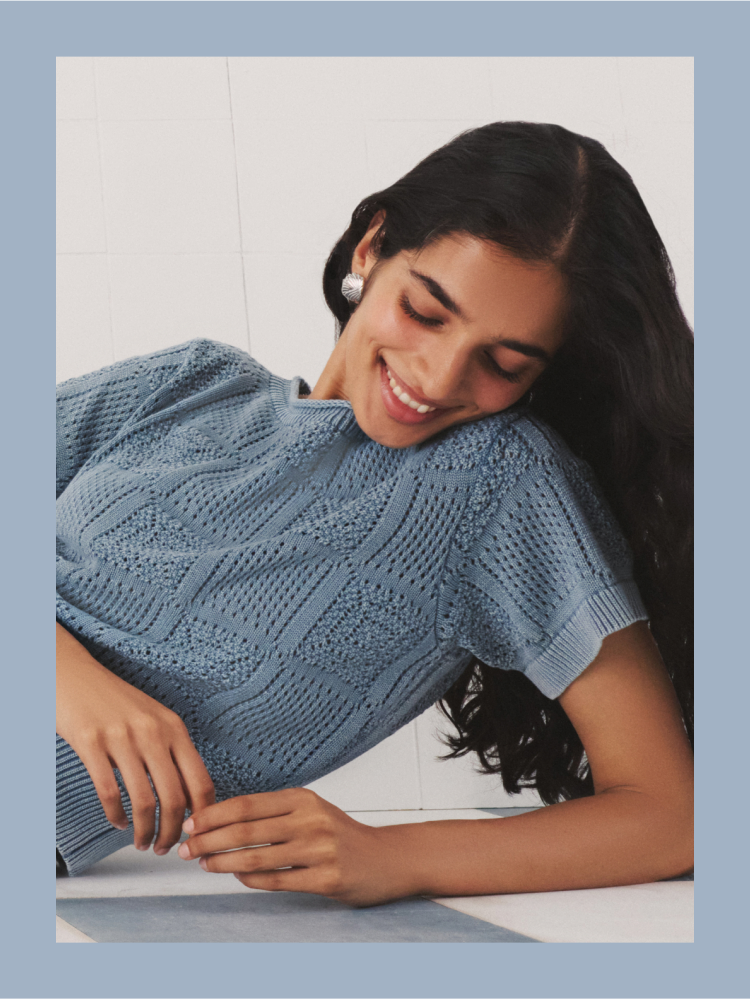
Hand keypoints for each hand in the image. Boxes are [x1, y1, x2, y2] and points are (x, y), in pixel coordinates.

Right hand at [56, 623, 214, 853]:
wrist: (74, 676)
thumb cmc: (115, 702)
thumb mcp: (154, 718)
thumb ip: (171, 750)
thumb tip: (188, 796)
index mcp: (174, 728)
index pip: (201, 781)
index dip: (202, 815)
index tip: (196, 833)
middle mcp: (153, 732)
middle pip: (175, 798)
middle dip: (172, 833)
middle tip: (166, 849)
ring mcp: (122, 738)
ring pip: (144, 801)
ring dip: (146, 832)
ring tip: (143, 843)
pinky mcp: (91, 744)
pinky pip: (110, 793)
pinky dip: (117, 816)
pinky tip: (119, 822)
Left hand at [177, 788, 414, 906]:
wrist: (387, 858)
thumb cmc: (341, 834)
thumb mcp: (311, 810)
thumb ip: (273, 813)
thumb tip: (221, 820)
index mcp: (303, 798)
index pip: (247, 804)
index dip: (213, 814)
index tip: (190, 823)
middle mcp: (311, 820)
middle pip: (246, 830)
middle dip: (209, 840)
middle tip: (185, 848)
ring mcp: (320, 849)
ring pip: (258, 857)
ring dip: (222, 862)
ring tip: (203, 864)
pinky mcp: (327, 878)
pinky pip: (278, 881)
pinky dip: (251, 880)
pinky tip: (236, 877)